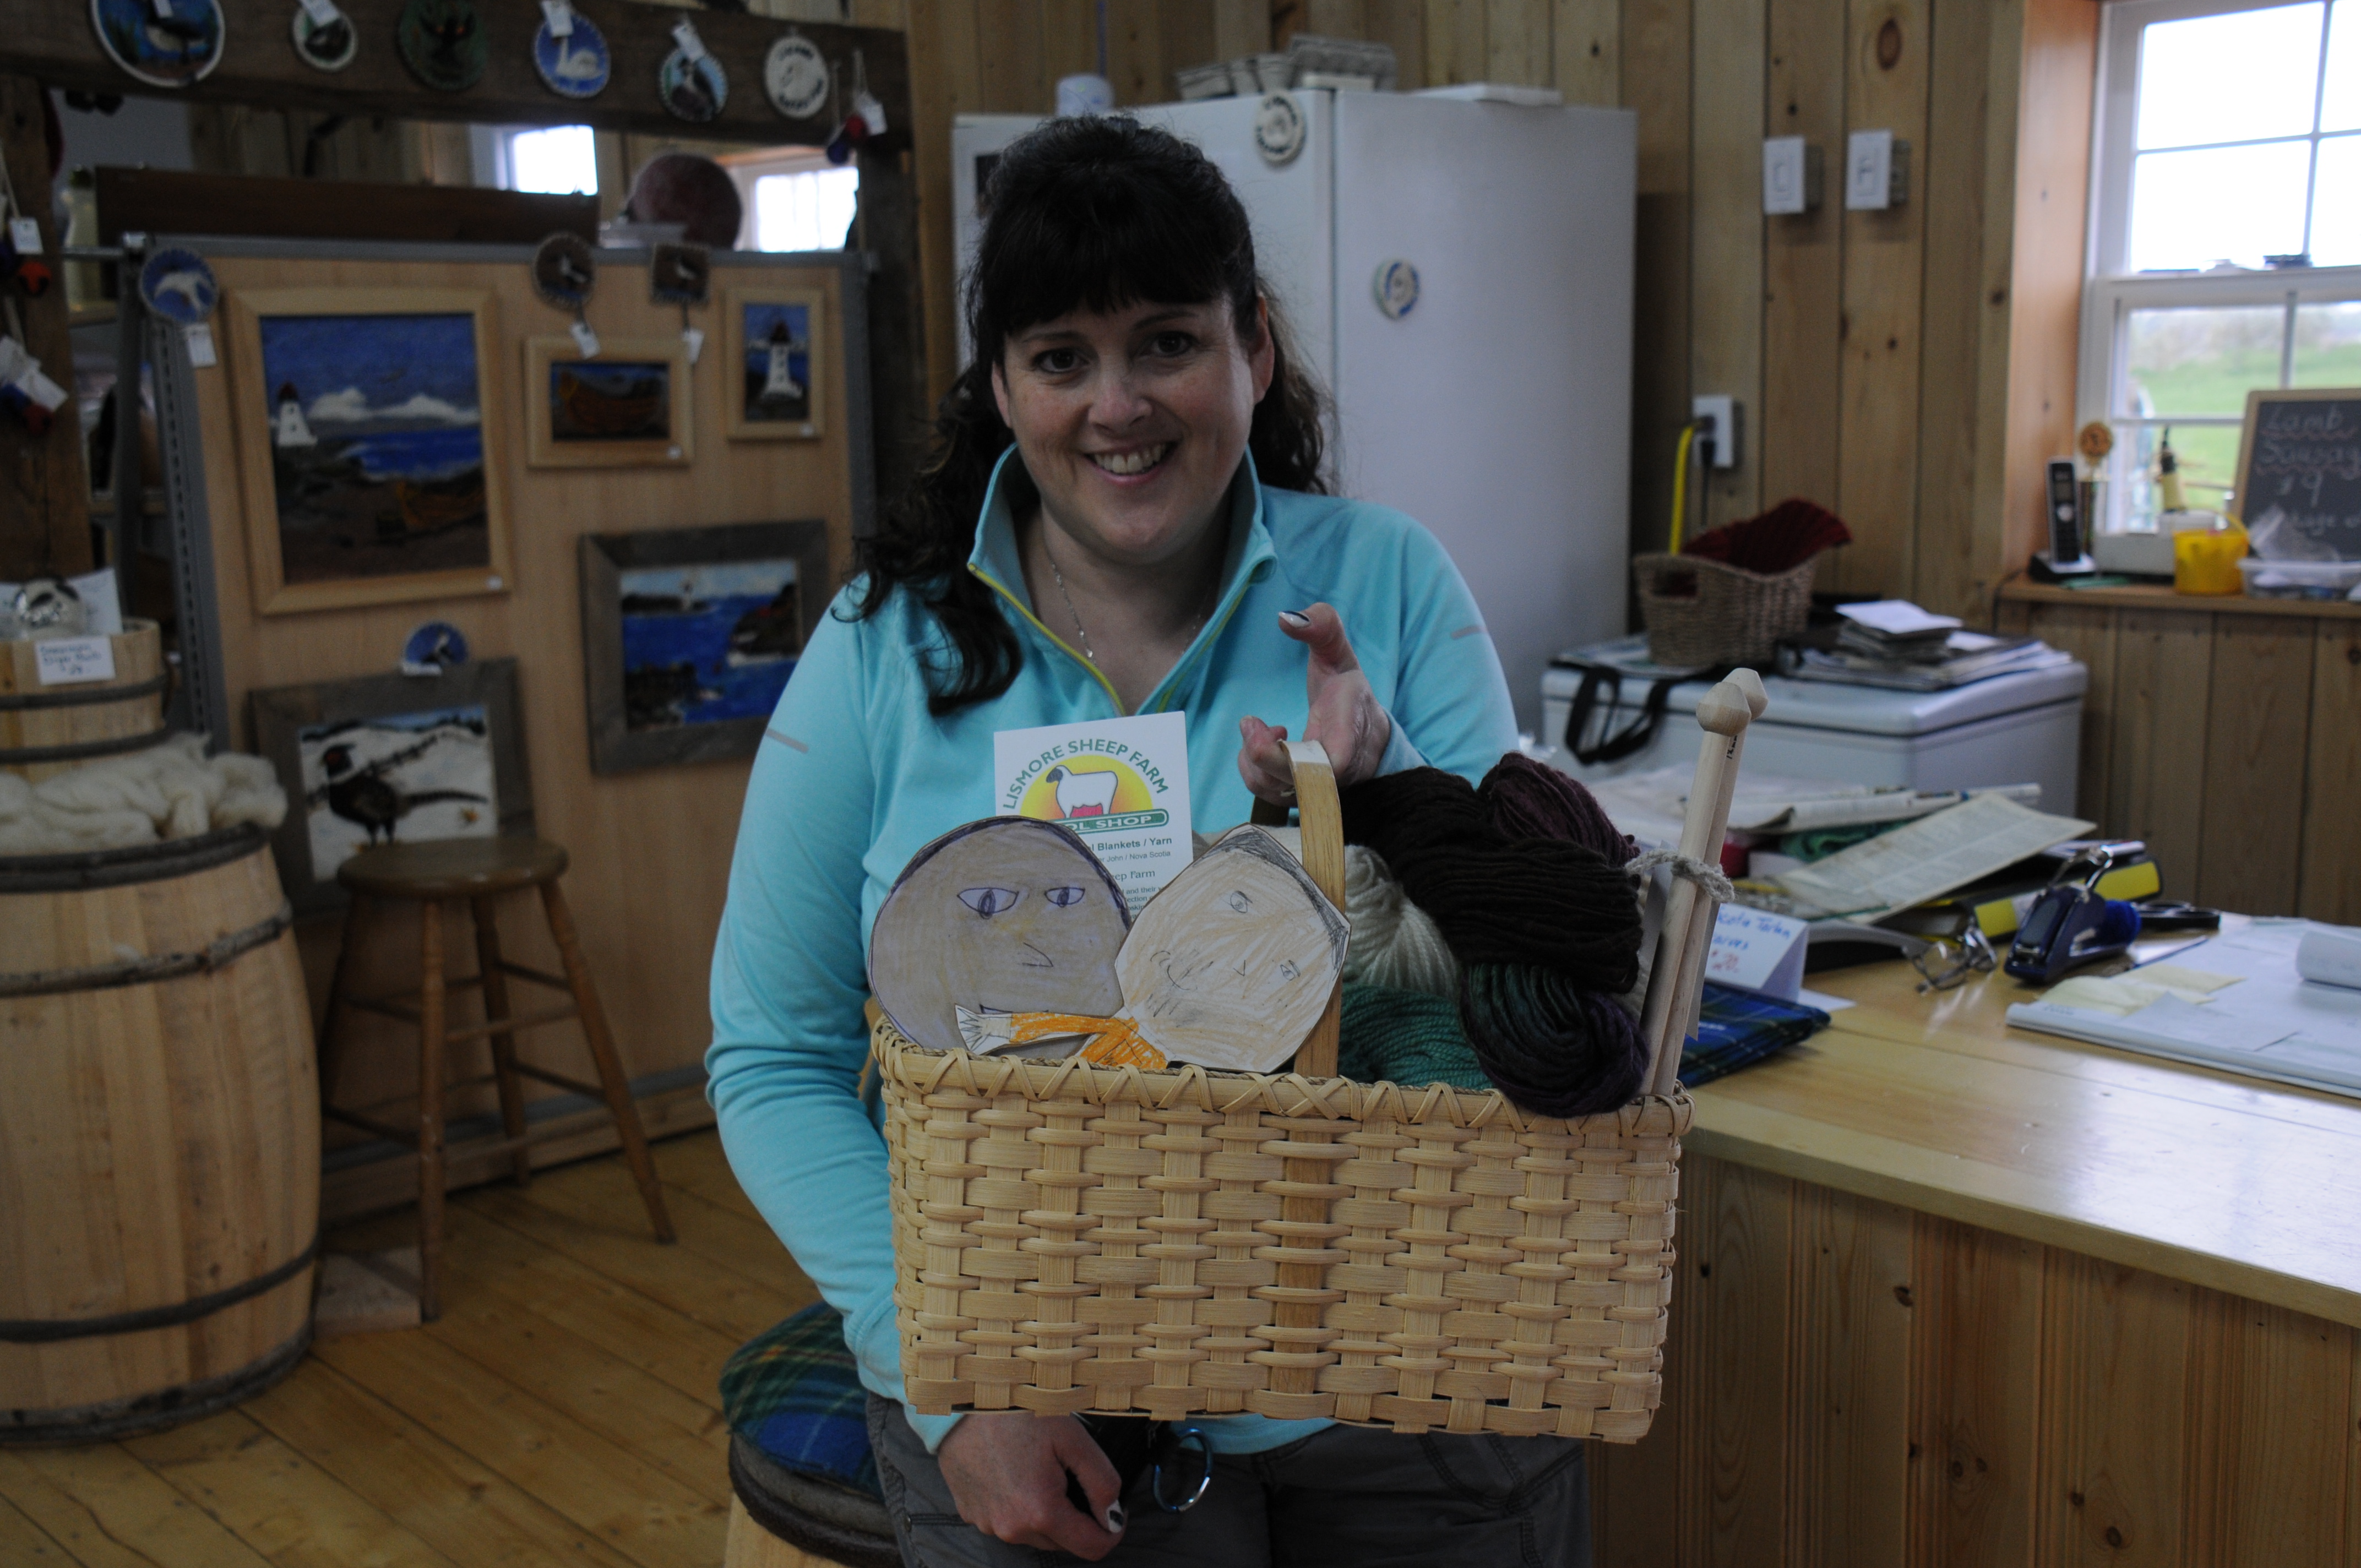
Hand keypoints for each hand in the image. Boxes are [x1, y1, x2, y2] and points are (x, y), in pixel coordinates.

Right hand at [936, 1413, 1125, 1558]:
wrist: (963, 1403)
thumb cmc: (1017, 1414)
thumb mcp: (1072, 1438)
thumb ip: (1102, 1482)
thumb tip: (1114, 1516)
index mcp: (1041, 1512)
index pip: (1092, 1547)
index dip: (1113, 1530)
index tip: (1115, 1509)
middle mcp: (1012, 1528)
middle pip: (1064, 1543)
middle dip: (1079, 1519)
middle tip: (1074, 1478)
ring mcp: (988, 1524)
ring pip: (1035, 1534)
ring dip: (1048, 1514)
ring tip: (1042, 1471)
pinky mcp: (971, 1514)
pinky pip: (1007, 1521)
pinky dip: (1020, 1507)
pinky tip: (1017, 1474)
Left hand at [1238, 603, 1392, 803]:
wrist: (1369, 735)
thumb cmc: (1349, 694)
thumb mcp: (1340, 653)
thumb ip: (1323, 627)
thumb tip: (1287, 617)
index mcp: (1353, 729)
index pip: (1337, 760)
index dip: (1303, 758)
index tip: (1277, 727)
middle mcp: (1344, 767)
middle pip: (1304, 783)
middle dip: (1266, 756)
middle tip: (1250, 723)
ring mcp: (1326, 787)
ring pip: (1284, 794)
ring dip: (1256, 764)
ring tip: (1256, 730)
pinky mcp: (1308, 796)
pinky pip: (1275, 796)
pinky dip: (1257, 772)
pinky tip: (1264, 746)